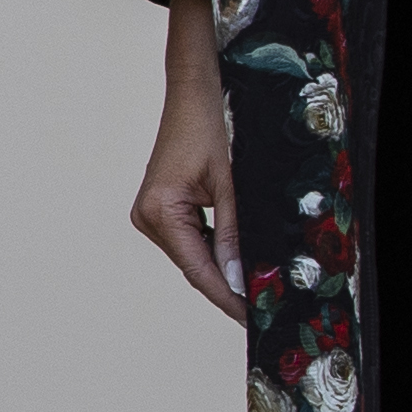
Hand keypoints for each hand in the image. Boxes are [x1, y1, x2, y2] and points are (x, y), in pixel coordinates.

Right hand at [131, 0, 240, 310]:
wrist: (194, 92)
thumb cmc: (212, 127)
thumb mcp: (231, 183)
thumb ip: (235, 233)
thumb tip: (239, 279)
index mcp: (159, 211)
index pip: (198, 269)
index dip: (227, 298)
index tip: (253, 319)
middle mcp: (148, 217)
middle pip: (193, 265)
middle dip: (227, 286)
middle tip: (262, 310)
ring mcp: (151, 213)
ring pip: (193, 255)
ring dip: (222, 270)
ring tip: (257, 290)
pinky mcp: (162, 207)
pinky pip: (191, 239)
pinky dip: (215, 251)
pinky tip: (239, 261)